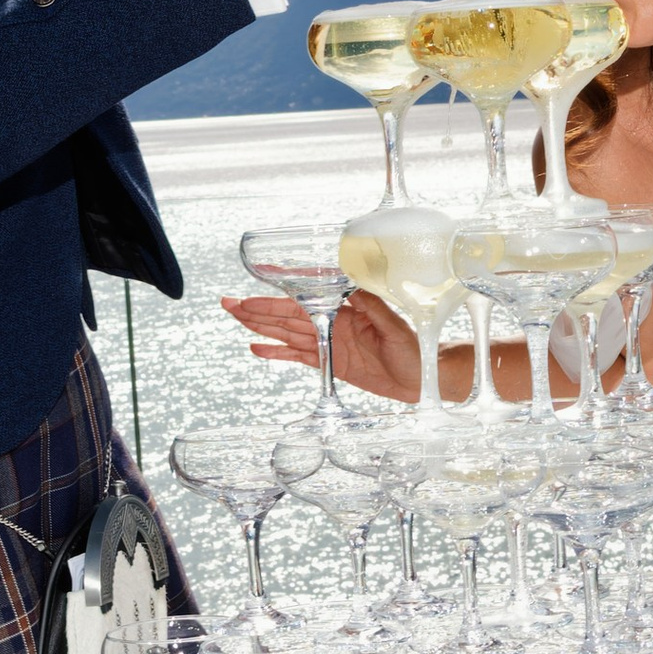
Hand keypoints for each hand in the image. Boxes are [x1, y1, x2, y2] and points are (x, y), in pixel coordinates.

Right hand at [222, 290, 421, 402]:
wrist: (422, 377)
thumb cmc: (414, 350)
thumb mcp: (396, 327)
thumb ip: (374, 308)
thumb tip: (352, 288)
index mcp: (347, 309)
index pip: (309, 294)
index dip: (284, 286)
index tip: (261, 275)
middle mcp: (334, 323)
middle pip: (289, 314)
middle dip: (259, 308)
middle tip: (230, 303)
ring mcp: (330, 343)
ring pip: (288, 333)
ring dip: (261, 326)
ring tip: (237, 318)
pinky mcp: (330, 363)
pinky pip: (298, 356)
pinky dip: (277, 352)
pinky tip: (257, 347)